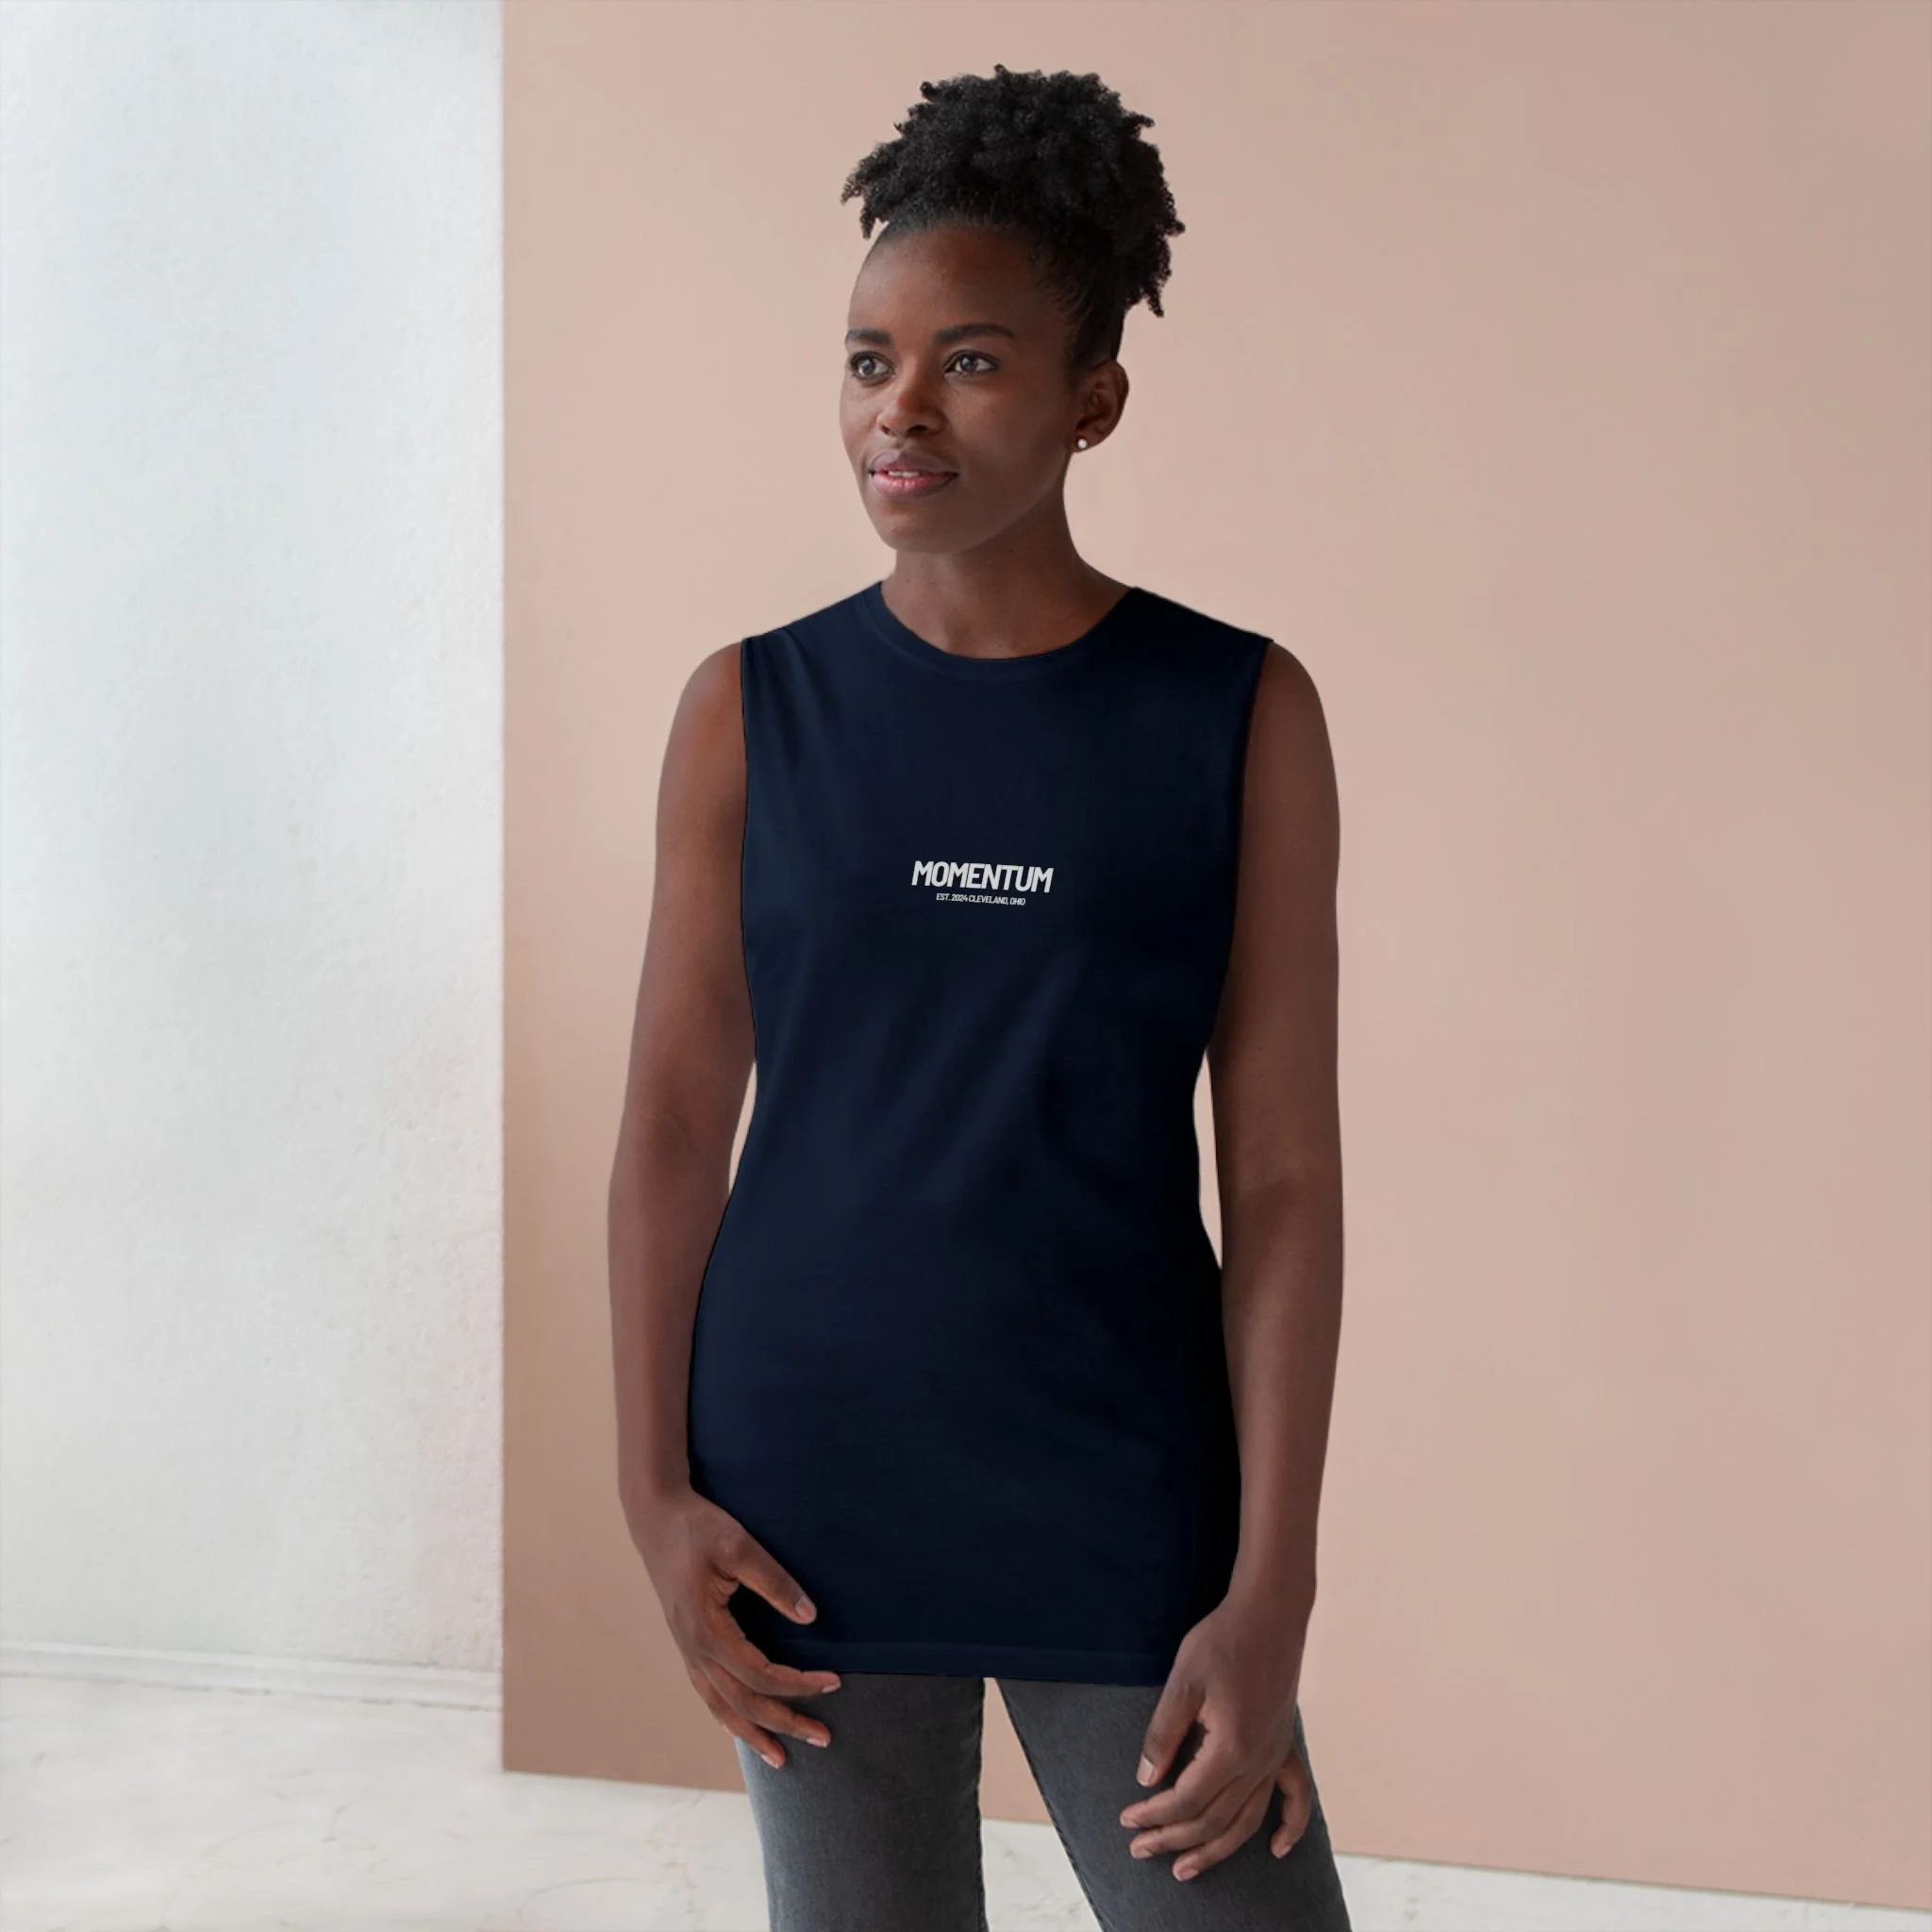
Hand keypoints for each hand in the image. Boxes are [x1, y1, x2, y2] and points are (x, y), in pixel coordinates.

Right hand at [629, 1485, 841, 1768]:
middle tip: (825, 1737)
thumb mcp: (738, 1545)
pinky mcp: (688, 1645)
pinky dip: (730, 1717)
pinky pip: (709, 1694)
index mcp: (705, 1630)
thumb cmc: (698, 1527)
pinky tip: (745, 1728)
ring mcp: (687, 1651)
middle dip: (785, 1723)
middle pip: (743, 1703)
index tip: (834, 1681)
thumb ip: (774, 1580)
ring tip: (783, 1759)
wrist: (656, 1518)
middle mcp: (693, 1650)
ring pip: (721, 1708)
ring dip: (754, 1734)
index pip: (760, 1674)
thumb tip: (810, 1617)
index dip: (798, 1683)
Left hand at [1116, 1591, 1314, 1880]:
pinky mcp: (1286, 1746)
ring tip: (1187, 1868)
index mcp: (1231, 1748)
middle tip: (1140, 1849)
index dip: (1154, 1815)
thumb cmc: (1222, 1641)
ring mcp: (1276, 1756)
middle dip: (1174, 1839)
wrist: (1269, 1613)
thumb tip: (1146, 1781)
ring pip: (1247, 1821)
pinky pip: (1295, 1798)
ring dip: (1216, 1849)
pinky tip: (1277, 1849)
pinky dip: (1290, 1828)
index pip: (1187, 1801)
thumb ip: (1164, 1734)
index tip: (1126, 1820)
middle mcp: (1259, 1762)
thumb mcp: (1183, 1681)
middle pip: (1214, 1820)